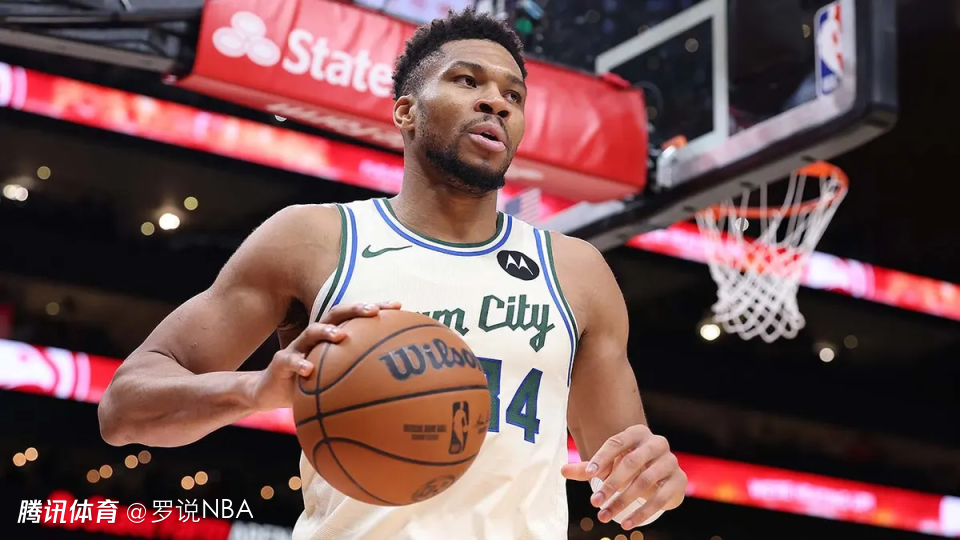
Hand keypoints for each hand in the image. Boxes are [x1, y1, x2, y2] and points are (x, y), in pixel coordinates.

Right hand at [248, 301, 400, 410]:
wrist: (269, 392)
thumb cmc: (309, 384)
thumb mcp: (334, 378)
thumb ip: (358, 375)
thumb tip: (394, 385)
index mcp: (330, 337)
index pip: (355, 317)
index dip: (377, 308)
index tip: (399, 306)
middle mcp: (315, 337)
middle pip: (336, 315)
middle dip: (355, 309)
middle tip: (373, 311)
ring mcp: (297, 347)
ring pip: (312, 332)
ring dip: (326, 331)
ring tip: (341, 336)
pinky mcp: (280, 363)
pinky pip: (290, 360)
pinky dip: (299, 363)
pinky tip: (309, 370)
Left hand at [561, 425, 686, 528]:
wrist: (661, 477)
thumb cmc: (630, 467)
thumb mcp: (609, 465)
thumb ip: (588, 468)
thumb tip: (563, 470)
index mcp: (638, 433)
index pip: (617, 442)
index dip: (602, 458)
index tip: (588, 475)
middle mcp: (657, 443)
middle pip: (631, 462)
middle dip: (611, 484)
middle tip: (594, 502)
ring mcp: (671, 461)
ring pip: (645, 481)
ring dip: (623, 501)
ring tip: (606, 516)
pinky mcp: (680, 481)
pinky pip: (661, 498)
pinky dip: (642, 513)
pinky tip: (627, 523)